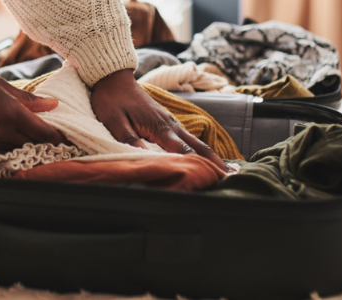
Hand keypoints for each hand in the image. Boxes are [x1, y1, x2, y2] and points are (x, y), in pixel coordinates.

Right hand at [0, 60, 68, 157]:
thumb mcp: (1, 85)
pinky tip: (12, 146)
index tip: (64, 136)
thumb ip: (28, 99)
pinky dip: (6, 151)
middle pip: (31, 145)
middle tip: (54, 143)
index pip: (42, 131)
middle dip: (44, 144)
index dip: (56, 136)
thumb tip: (53, 104)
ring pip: (14, 152)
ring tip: (35, 146)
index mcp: (9, 112)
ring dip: (25, 149)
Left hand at [91, 69, 226, 170]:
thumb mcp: (114, 122)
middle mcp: (170, 125)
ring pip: (195, 142)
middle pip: (197, 146)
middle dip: (213, 162)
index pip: (183, 151)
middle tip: (230, 177)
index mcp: (159, 127)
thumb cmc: (111, 101)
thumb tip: (146, 158)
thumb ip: (129, 140)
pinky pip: (188, 138)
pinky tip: (204, 157)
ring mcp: (170, 122)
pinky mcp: (167, 122)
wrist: (113, 78)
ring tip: (224, 171)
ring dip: (210, 156)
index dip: (198, 166)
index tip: (211, 178)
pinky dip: (199, 149)